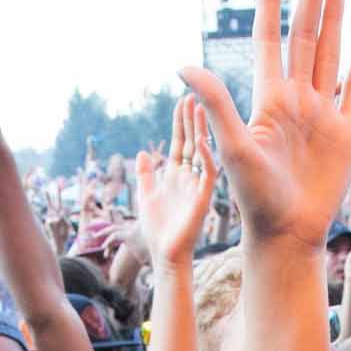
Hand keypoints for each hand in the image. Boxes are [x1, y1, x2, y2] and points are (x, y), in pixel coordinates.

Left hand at [136, 97, 216, 268]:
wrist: (165, 254)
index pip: (179, 143)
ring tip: (200, 108)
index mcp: (175, 176)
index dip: (180, 122)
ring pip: (202, 153)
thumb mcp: (145, 196)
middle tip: (193, 96)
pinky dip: (205, 157)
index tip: (181, 101)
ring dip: (201, 131)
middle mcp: (189, 178)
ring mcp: (197, 187)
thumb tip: (143, 153)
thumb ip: (145, 175)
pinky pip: (208, 174)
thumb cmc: (157, 230)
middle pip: (191, 143)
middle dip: (192, 120)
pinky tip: (200, 141)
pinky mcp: (202, 198)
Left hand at [178, 0, 350, 246]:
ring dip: (336, 18)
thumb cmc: (254, 198)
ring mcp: (322, 113)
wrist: (288, 234)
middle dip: (310, 2)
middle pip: (305, 38)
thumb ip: (216, 103)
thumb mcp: (234, 146)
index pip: (269, 39)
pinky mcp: (346, 131)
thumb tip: (181, 65)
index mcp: (268, 99)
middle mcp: (296, 99)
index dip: (270, 5)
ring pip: (331, 53)